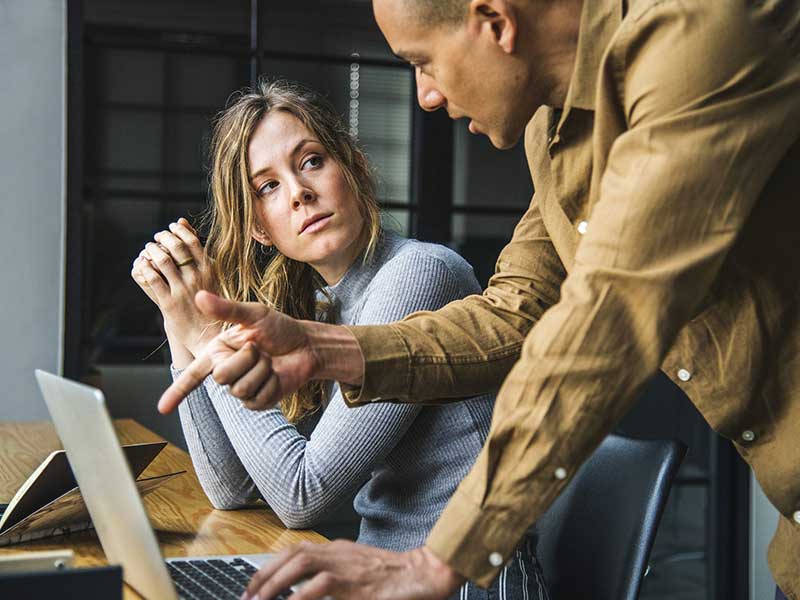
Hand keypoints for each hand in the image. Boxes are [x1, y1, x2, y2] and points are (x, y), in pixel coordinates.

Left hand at [130, 218, 219, 357]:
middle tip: (157, 237)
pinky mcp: (169, 304)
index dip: (179, 231)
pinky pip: (153, 279)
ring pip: (163, 261)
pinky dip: (144, 268)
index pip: (193, 241)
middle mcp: (197, 279)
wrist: (207, 336)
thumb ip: (197, 252)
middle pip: (176, 248)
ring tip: (148, 249)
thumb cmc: (210, 304)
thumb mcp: (210, 277)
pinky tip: (142, 264)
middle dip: (163, 237)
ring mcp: (182, 291)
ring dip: (152, 250)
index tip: (171, 227)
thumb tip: (183, 222)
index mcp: (210, 271)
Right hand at [158, 291, 323, 413]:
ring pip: (241, 389)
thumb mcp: (254, 314)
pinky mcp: (259, 401)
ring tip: (269, 360)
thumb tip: (199, 296)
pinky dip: (271, 383)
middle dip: (246, 359)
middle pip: (222, 376)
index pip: (193, 374)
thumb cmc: (279, 328)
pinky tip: (277, 375)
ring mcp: (242, 388)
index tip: (161, 409)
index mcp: (218, 352)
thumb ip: (227, 309)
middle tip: (260, 348)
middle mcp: (226, 371)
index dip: (177, 392)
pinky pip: (258, 399)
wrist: (306, 345)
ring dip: (262, 370)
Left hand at [243, 542, 463, 599]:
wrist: (426, 574)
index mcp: (339, 550)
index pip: (296, 550)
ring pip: (302, 563)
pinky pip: (323, 585)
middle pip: (293, 554)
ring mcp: (348, 566)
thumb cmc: (395, 577)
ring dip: (276, 583)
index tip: (254, 585)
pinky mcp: (357, 584)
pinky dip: (301, 596)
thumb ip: (335, 578)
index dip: (271, 566)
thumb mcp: (360, 573)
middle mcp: (339, 553)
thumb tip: (307, 593)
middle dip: (265, 575)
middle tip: (248, 597)